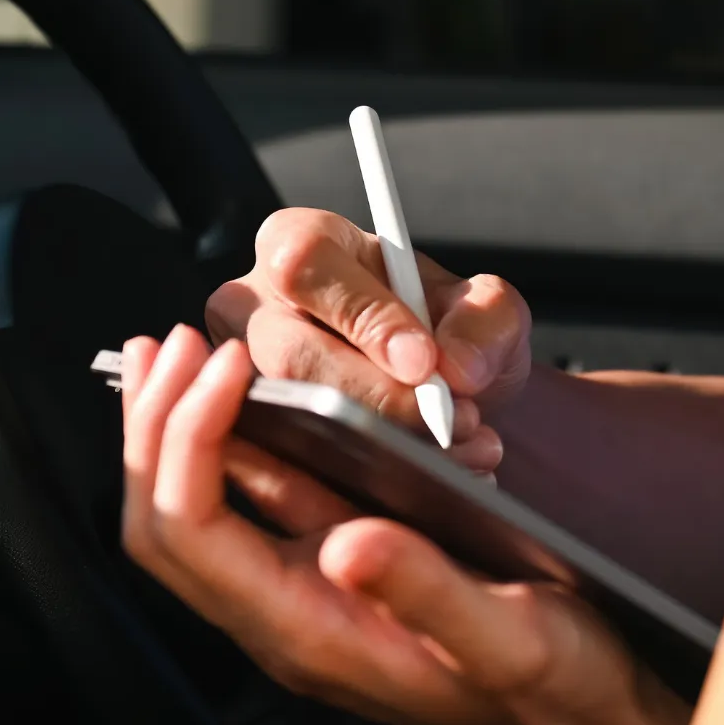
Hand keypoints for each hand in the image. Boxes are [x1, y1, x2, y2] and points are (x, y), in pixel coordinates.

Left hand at [120, 325, 689, 724]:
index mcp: (311, 636)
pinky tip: (243, 398)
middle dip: (153, 427)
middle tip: (172, 343)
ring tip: (174, 356)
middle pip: (170, 521)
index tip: (224, 364)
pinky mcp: (340, 571)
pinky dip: (232, 442)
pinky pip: (257, 504)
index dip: (189, 438)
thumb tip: (348, 545)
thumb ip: (428, 596)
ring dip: (176, 429)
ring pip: (203, 509)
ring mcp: (310, 592)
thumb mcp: (513, 638)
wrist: (586, 722)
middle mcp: (290, 617)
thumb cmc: (556, 688)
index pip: (195, 532)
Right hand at [206, 209, 531, 475]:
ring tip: (458, 451)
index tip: (425, 362)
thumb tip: (456, 366)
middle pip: (289, 354)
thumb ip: (484, 320)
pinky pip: (294, 465)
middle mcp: (251, 304)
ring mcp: (238, 373)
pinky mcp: (249, 432)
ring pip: (291, 415)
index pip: (306, 264)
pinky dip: (368, 481)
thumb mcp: (484, 309)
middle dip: (378, 399)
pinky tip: (431, 480)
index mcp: (299, 243)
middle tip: (451, 421)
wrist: (437, 389)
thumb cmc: (441, 330)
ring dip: (381, 444)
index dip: (366, 317)